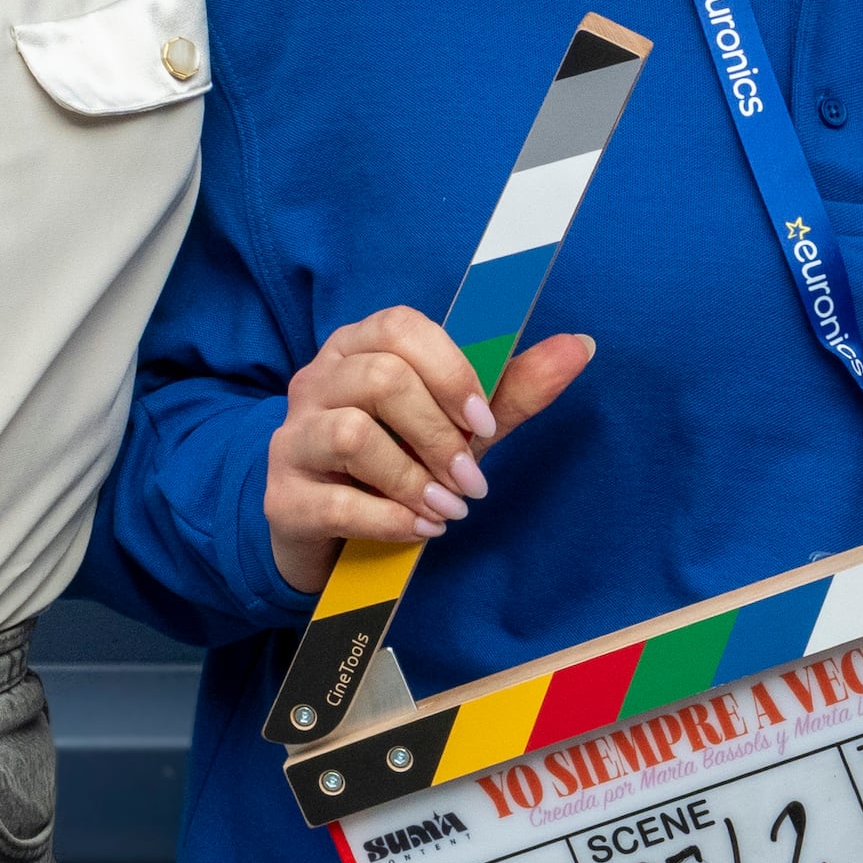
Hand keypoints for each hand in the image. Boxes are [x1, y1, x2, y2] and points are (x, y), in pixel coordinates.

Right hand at [267, 307, 596, 590]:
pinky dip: (390, 519)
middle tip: (473, 480)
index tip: (485, 420)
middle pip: (381, 379)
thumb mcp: (457, 427)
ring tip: (448, 508)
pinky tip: (420, 529)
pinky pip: (336, 501)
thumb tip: (580, 346)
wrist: (327, 535)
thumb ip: (511, 389)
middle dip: (440, 434)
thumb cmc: (397, 465)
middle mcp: (316, 383)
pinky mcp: (282, 498)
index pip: (398, 327)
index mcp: (356, 349)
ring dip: (414, 478)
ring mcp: (292, 440)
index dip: (450, 370)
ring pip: (351, 434)